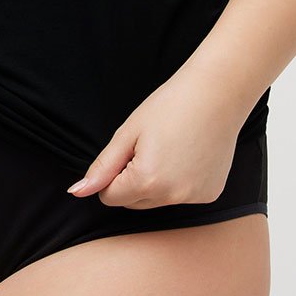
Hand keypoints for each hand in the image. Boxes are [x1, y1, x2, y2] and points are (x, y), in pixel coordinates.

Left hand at [66, 70, 244, 208]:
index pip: (110, 197)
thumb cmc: (170, 105)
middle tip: (149, 145)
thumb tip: (77, 192)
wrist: (218, 93)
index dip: (112, 174)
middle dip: (132, 180)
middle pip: (133, 203)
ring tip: (170, 147)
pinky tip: (188, 154)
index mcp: (147, 180)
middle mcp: (172, 196)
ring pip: (157, 200)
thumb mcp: (128, 133)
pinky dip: (179, 181)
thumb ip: (102, 167)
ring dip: (155, 182)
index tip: (128, 149)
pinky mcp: (210, 193)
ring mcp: (194, 197)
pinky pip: (181, 195)